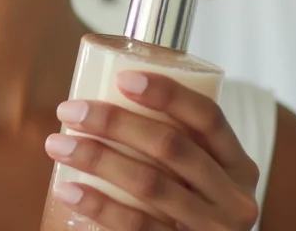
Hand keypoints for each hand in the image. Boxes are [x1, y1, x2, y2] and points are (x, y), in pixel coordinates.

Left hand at [44, 71, 260, 230]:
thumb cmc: (189, 204)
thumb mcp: (200, 175)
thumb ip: (170, 143)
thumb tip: (99, 95)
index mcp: (238, 165)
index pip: (208, 117)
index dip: (168, 93)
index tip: (122, 78)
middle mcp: (232, 198)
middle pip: (172, 146)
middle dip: (114, 122)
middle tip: (69, 110)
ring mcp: (210, 230)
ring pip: (150, 184)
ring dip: (96, 159)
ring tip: (57, 144)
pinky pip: (137, 225)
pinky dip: (98, 205)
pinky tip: (68, 189)